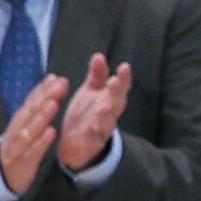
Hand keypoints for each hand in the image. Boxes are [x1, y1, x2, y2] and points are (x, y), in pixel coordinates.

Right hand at [0, 76, 62, 196]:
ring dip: (41, 116)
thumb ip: (35, 109)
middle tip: (60, 85)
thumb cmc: (18, 148)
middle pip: (31, 112)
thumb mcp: (24, 128)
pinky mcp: (23, 162)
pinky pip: (33, 151)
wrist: (1, 176)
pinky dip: (41, 142)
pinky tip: (52, 132)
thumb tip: (49, 85)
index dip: (42, 89)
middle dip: (45, 97)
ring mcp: (18, 146)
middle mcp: (17, 131)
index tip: (56, 78)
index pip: (30, 102)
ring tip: (53, 103)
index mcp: (19, 122)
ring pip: (30, 129)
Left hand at [52, 57, 131, 173]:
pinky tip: (93, 128)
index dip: (123, 78)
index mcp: (109, 99)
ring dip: (106, 114)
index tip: (124, 67)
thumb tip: (99, 55)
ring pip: (108, 121)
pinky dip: (95, 133)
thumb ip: (97, 76)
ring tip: (104, 107)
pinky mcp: (92, 143)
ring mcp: (102, 128)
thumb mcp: (91, 92)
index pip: (120, 87)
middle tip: (115, 81)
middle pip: (116, 102)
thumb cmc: (86, 115)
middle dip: (116, 92)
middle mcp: (109, 113)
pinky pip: (95, 138)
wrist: (77, 145)